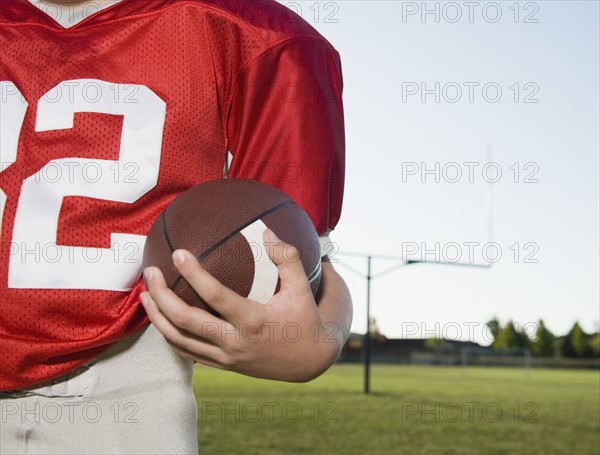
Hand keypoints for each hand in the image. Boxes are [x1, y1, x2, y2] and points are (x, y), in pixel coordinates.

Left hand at [140, 229, 348, 381]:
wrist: (310, 362)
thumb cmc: (305, 320)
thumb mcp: (303, 288)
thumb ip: (287, 258)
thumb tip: (268, 232)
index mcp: (253, 321)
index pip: (215, 296)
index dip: (193, 274)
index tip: (178, 254)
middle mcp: (235, 342)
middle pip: (186, 321)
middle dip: (162, 297)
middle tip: (149, 272)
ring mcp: (227, 357)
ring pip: (180, 340)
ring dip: (158, 318)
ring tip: (145, 296)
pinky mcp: (224, 365)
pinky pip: (189, 353)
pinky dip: (171, 336)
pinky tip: (162, 320)